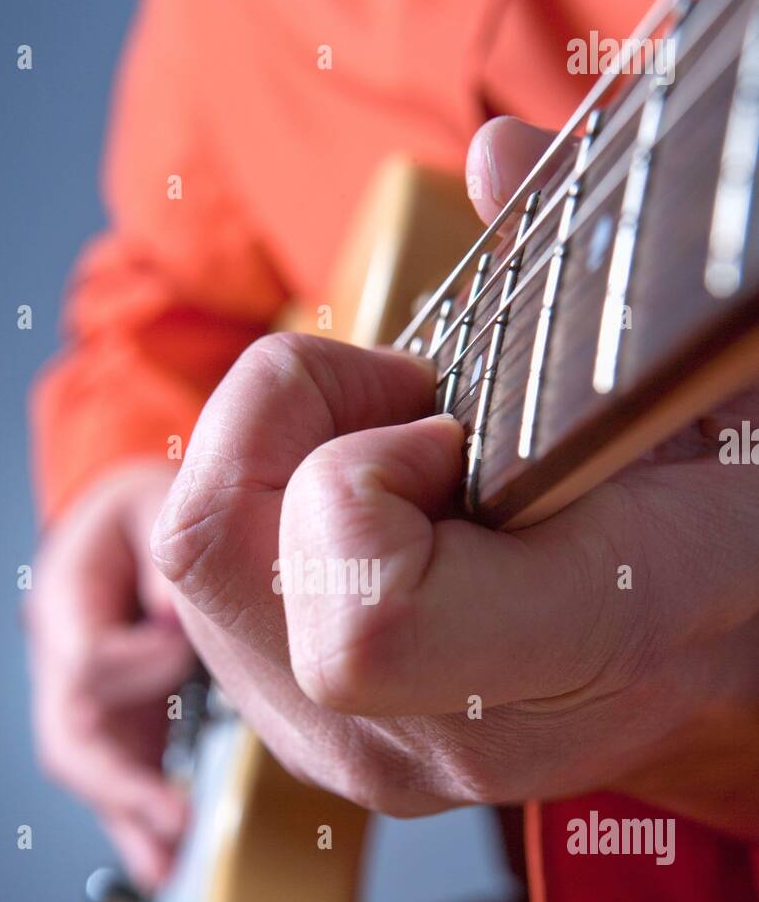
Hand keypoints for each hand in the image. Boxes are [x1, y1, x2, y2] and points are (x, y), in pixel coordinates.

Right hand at [28, 461, 192, 888]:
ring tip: (170, 865)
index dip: (140, 664)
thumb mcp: (150, 500)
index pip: (86, 660)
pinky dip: (136, 825)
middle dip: (121, 784)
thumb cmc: (137, 512)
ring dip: (129, 818)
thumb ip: (163, 545)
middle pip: (69, 736)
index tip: (188, 645)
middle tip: (175, 818)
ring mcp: (82, 699)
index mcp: (65, 601)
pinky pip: (114, 781)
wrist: (118, 527)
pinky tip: (164, 867)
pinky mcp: (113, 722)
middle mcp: (62, 659)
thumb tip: (179, 614)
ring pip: (87, 771)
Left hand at [150, 121, 758, 837]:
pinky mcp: (301, 730)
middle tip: (403, 408)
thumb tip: (497, 152)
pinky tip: (362, 509)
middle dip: (283, 421)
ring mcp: (353, 750)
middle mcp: (434, 737)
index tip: (450, 425)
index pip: (362, 621)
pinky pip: (206, 591)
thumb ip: (608, 283)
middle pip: (216, 556)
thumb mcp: (699, 398)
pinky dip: (263, 509)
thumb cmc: (711, 536)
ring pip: (193, 563)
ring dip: (270, 459)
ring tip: (390, 458)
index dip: (366, 470)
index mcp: (569, 659)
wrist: (705, 666)